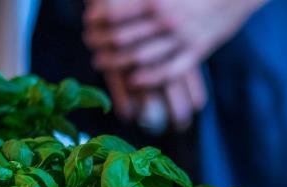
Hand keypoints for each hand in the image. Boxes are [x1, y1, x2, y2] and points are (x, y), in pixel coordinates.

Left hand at [83, 0, 265, 88]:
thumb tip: (109, 0)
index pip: (113, 14)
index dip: (96, 20)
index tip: (89, 21)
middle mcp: (167, 20)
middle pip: (121, 38)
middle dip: (100, 42)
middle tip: (90, 43)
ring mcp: (183, 39)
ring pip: (140, 58)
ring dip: (116, 62)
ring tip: (102, 61)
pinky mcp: (197, 52)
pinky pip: (168, 72)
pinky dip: (148, 78)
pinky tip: (134, 79)